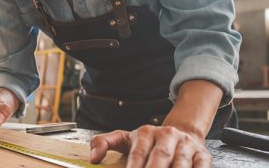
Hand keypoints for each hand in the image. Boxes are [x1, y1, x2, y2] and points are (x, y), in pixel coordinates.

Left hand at [89, 125, 210, 167]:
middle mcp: (167, 136)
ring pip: (181, 163)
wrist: (181, 131)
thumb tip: (93, 158)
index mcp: (145, 132)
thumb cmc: (149, 141)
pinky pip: (202, 166)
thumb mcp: (125, 139)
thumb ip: (104, 143)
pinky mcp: (202, 154)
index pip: (138, 152)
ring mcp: (186, 145)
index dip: (133, 167)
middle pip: (160, 157)